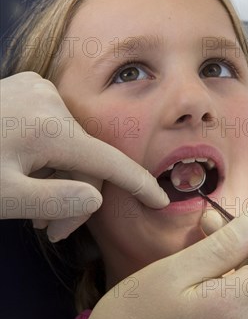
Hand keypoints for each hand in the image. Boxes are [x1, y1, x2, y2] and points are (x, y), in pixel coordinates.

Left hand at [0, 72, 168, 240]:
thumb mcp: (2, 196)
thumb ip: (55, 199)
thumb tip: (96, 197)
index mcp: (50, 128)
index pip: (109, 162)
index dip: (138, 184)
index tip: (161, 199)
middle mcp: (52, 102)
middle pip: (85, 159)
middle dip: (73, 197)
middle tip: (48, 230)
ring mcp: (39, 90)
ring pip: (70, 145)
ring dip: (59, 179)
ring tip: (32, 208)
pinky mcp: (28, 88)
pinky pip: (55, 128)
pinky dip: (49, 156)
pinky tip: (27, 172)